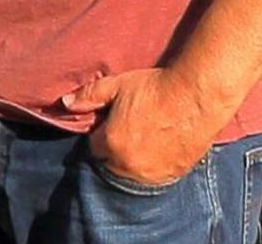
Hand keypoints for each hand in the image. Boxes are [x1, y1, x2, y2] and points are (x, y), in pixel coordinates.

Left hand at [65, 67, 231, 189]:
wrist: (197, 96)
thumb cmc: (156, 88)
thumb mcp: (117, 86)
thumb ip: (89, 96)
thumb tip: (65, 103)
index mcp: (112, 144)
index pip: (95, 147)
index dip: (102, 133)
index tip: (112, 122)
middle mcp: (129, 165)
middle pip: (112, 163)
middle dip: (116, 149)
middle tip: (131, 128)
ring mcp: (153, 174)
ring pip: (133, 172)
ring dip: (134, 160)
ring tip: (147, 137)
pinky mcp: (173, 175)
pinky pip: (155, 176)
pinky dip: (154, 166)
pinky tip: (161, 146)